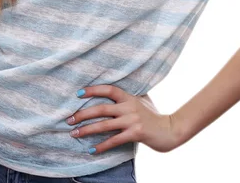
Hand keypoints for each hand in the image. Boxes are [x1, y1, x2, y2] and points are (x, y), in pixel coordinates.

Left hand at [65, 85, 180, 154]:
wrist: (171, 130)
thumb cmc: (154, 116)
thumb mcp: (142, 101)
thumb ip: (128, 98)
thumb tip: (113, 93)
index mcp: (129, 97)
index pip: (109, 90)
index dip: (93, 90)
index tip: (78, 93)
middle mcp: (129, 106)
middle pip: (101, 108)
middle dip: (83, 114)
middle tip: (69, 119)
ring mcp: (132, 120)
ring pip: (105, 125)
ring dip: (87, 130)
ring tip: (74, 134)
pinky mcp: (135, 133)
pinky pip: (114, 140)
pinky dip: (102, 145)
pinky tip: (92, 150)